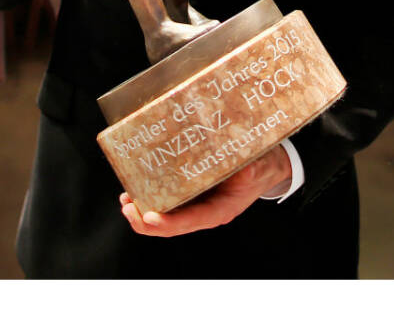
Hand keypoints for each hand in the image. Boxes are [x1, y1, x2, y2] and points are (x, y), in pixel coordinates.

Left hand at [119, 147, 292, 237]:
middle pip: (170, 225)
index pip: (188, 222)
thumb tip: (236, 166)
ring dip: (142, 211)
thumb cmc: (261, 168)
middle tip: (127, 206)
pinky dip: (151, 197)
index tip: (148, 216)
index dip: (167, 222)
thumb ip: (245, 169)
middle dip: (144, 220)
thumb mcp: (257, 167)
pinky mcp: (192, 193)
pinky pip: (168, 202)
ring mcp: (197, 204)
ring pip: (165, 216)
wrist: (267, 166)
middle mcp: (204, 211)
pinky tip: (137, 187)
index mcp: (219, 210)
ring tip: (126, 199)